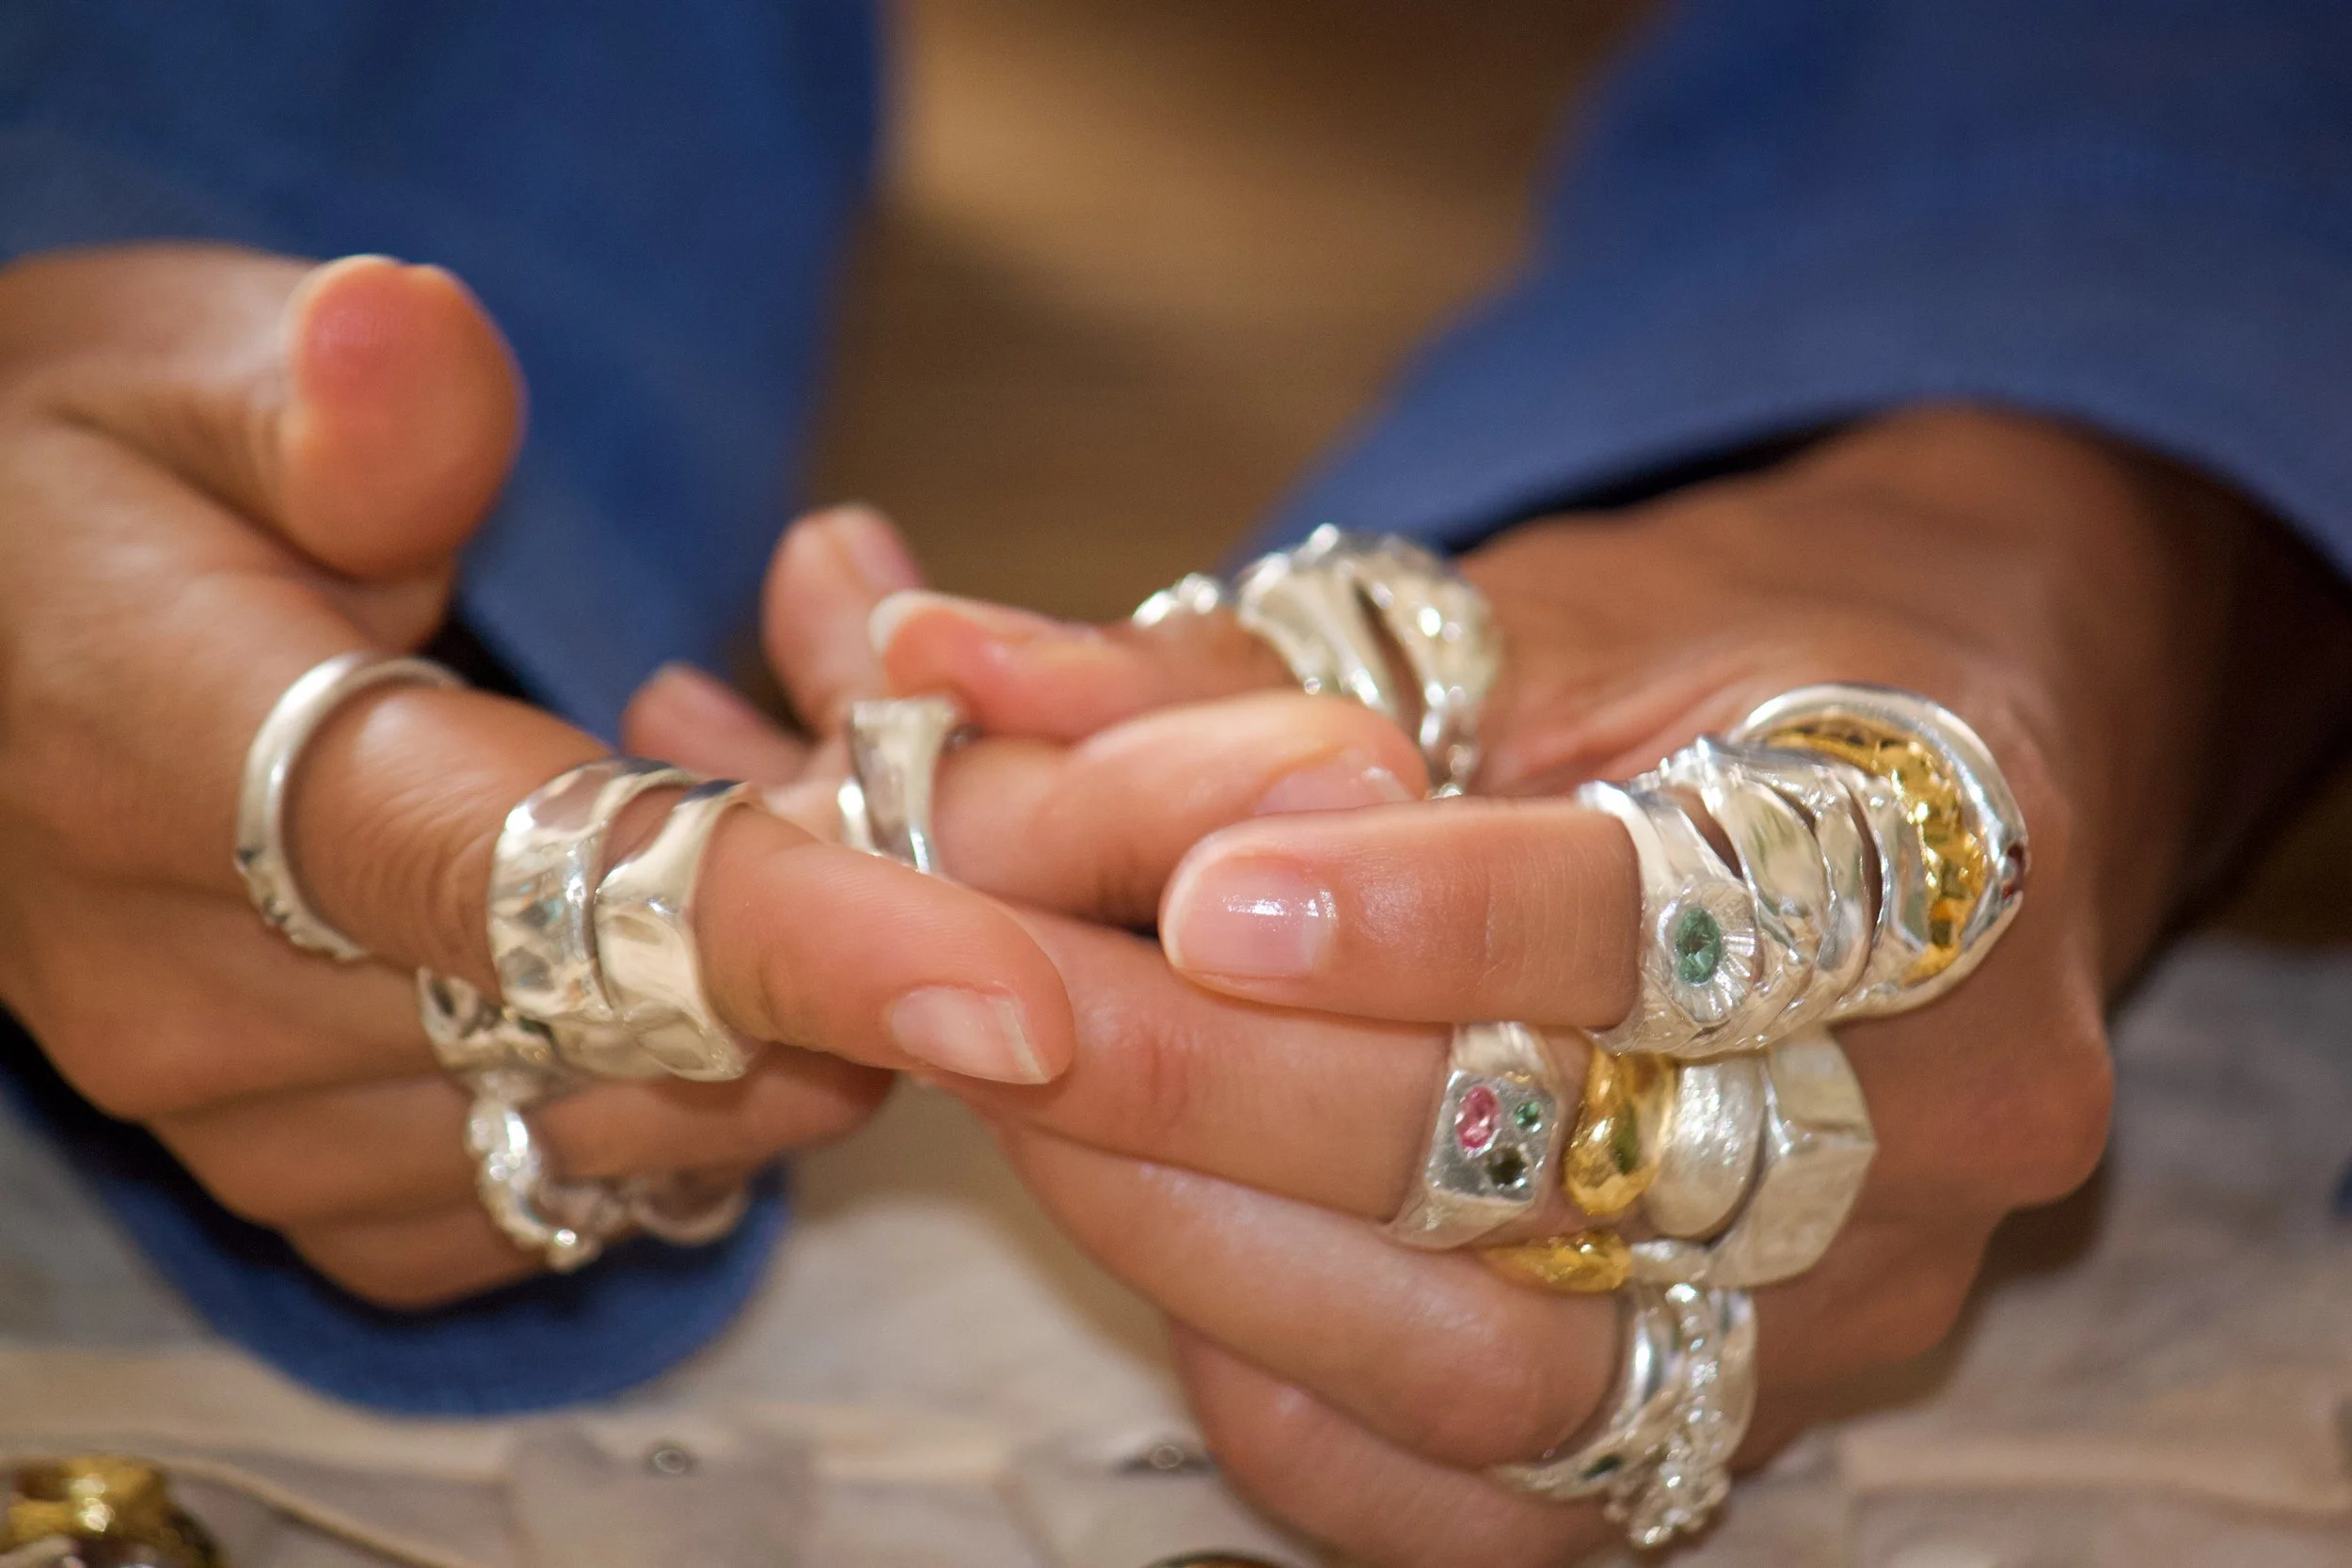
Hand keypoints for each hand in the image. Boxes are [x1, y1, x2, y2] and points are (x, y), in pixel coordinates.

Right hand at [0, 244, 1093, 1307]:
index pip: (508, 870)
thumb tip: (406, 333)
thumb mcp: (188, 367)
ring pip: (618, 1135)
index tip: (1017, 998)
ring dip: (783, 1026)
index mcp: (166, 748)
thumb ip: (342, 395)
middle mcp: (192, 984)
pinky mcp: (301, 1187)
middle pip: (617, 1033)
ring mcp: (240, 1116)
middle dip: (844, 949)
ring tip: (825, 857)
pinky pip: (555, 1202)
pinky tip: (711, 982)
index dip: (783, 936)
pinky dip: (682, 1110)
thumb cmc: (98, 477)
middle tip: (938, 806)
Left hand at [773, 409, 2351, 1563]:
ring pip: (1508, 1367)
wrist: (1923, 806)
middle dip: (1226, 1088)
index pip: (1666, 911)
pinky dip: (1310, 1414)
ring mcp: (1853, 1307)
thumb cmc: (1707, 666)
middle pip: (1549, 1154)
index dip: (1422, 916)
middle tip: (1000, 1003)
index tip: (1195, 899)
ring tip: (1033, 1124)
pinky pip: (1510, 1508)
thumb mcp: (1515, 618)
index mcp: (1930, 843)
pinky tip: (1170, 1294)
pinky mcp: (1752, 1424)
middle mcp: (1930, 1116)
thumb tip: (926, 671)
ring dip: (1221, 1252)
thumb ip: (1233, 670)